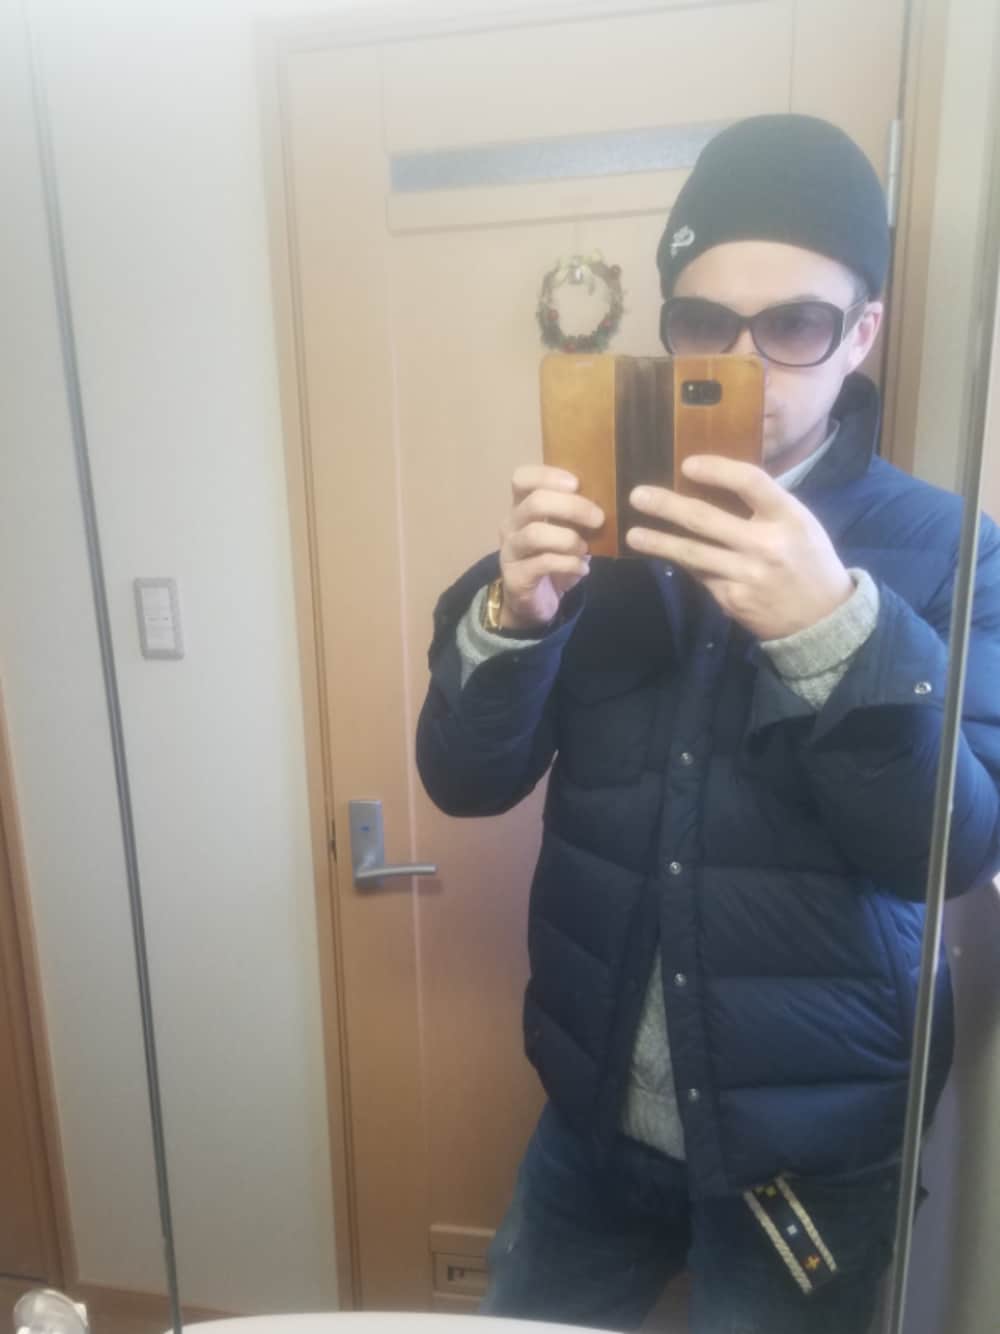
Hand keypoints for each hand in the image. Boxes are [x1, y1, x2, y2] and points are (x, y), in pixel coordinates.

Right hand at [499, 466, 604, 629]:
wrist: (536, 602)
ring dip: (569, 539)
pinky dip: (568, 564)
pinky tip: (583, 569)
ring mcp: (509, 551)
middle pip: (535, 503)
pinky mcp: (515, 577)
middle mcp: (511, 525)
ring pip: (536, 534)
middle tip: (599, 518)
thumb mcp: (567, 533)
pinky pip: (542, 563)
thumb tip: (609, 501)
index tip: (576, 483)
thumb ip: (577, 516)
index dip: (548, 475)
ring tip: (586, 548)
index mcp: (522, 507)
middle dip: (572, 507)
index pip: (522, 478)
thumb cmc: (554, 560)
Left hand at [625, 455, 852, 640]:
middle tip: (637, 496)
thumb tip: (715, 482)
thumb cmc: (808, 560)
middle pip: (705, 519)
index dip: (716, 469)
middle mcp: (766, 545)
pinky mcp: (732, 600)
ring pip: (692, 553)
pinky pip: (699, 575)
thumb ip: (765, 506)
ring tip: (633, 534)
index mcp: (789, 517)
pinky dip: (680, 563)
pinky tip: (662, 554)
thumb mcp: (800, 524)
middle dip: (666, 506)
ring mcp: (746, 575)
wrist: (824, 618)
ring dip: (658, 542)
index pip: (749, 482)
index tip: (687, 465)